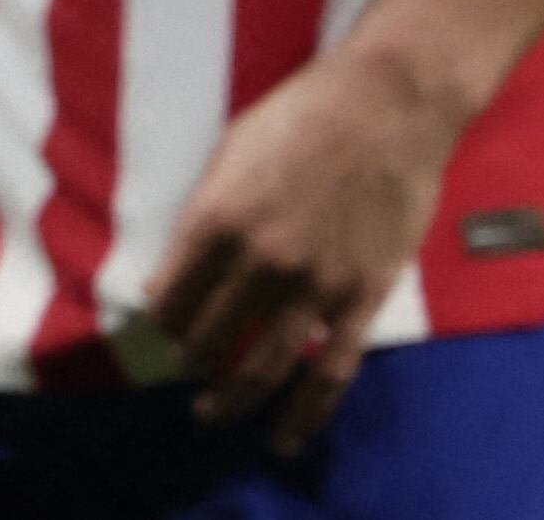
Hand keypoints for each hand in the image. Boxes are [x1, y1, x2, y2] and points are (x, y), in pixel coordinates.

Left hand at [139, 43, 467, 447]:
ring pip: (261, 364)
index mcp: (217, 217)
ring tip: (209, 412)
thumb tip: (181, 262)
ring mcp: (312, 284)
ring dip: (229, 396)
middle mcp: (259, 258)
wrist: (384, 109)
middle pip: (209, 332)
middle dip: (189, 358)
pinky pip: (329, 372)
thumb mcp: (231, 152)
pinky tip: (283, 435)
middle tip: (182, 370)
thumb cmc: (301, 116)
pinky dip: (303, 412)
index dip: (161, 318)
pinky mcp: (361, 299)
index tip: (159, 329)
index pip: (172, 291)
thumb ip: (207, 210)